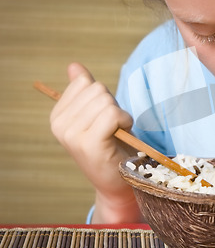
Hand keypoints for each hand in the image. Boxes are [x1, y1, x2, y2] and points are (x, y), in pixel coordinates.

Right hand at [50, 63, 141, 222]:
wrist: (118, 181)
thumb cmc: (112, 145)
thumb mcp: (97, 114)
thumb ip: (84, 91)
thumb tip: (74, 66)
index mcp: (58, 116)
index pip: (85, 82)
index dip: (103, 97)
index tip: (104, 118)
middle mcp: (60, 125)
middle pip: (97, 90)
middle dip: (113, 105)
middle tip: (114, 128)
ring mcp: (72, 135)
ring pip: (106, 101)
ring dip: (120, 114)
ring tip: (117, 133)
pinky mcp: (89, 144)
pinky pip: (112, 114)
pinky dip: (124, 120)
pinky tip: (122, 133)